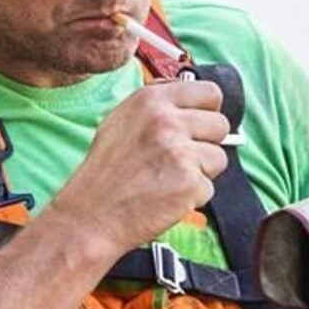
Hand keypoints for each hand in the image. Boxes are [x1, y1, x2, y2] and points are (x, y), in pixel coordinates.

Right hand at [52, 79, 232, 259]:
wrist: (89, 217)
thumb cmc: (103, 175)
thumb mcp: (118, 122)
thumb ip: (157, 108)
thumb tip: (192, 102)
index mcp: (149, 100)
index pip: (209, 92)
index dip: (206, 111)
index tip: (195, 126)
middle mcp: (165, 120)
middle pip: (219, 124)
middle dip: (204, 144)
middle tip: (175, 160)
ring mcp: (179, 151)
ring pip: (218, 157)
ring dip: (199, 171)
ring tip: (166, 179)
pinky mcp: (190, 182)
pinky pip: (209, 187)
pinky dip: (191, 196)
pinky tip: (165, 196)